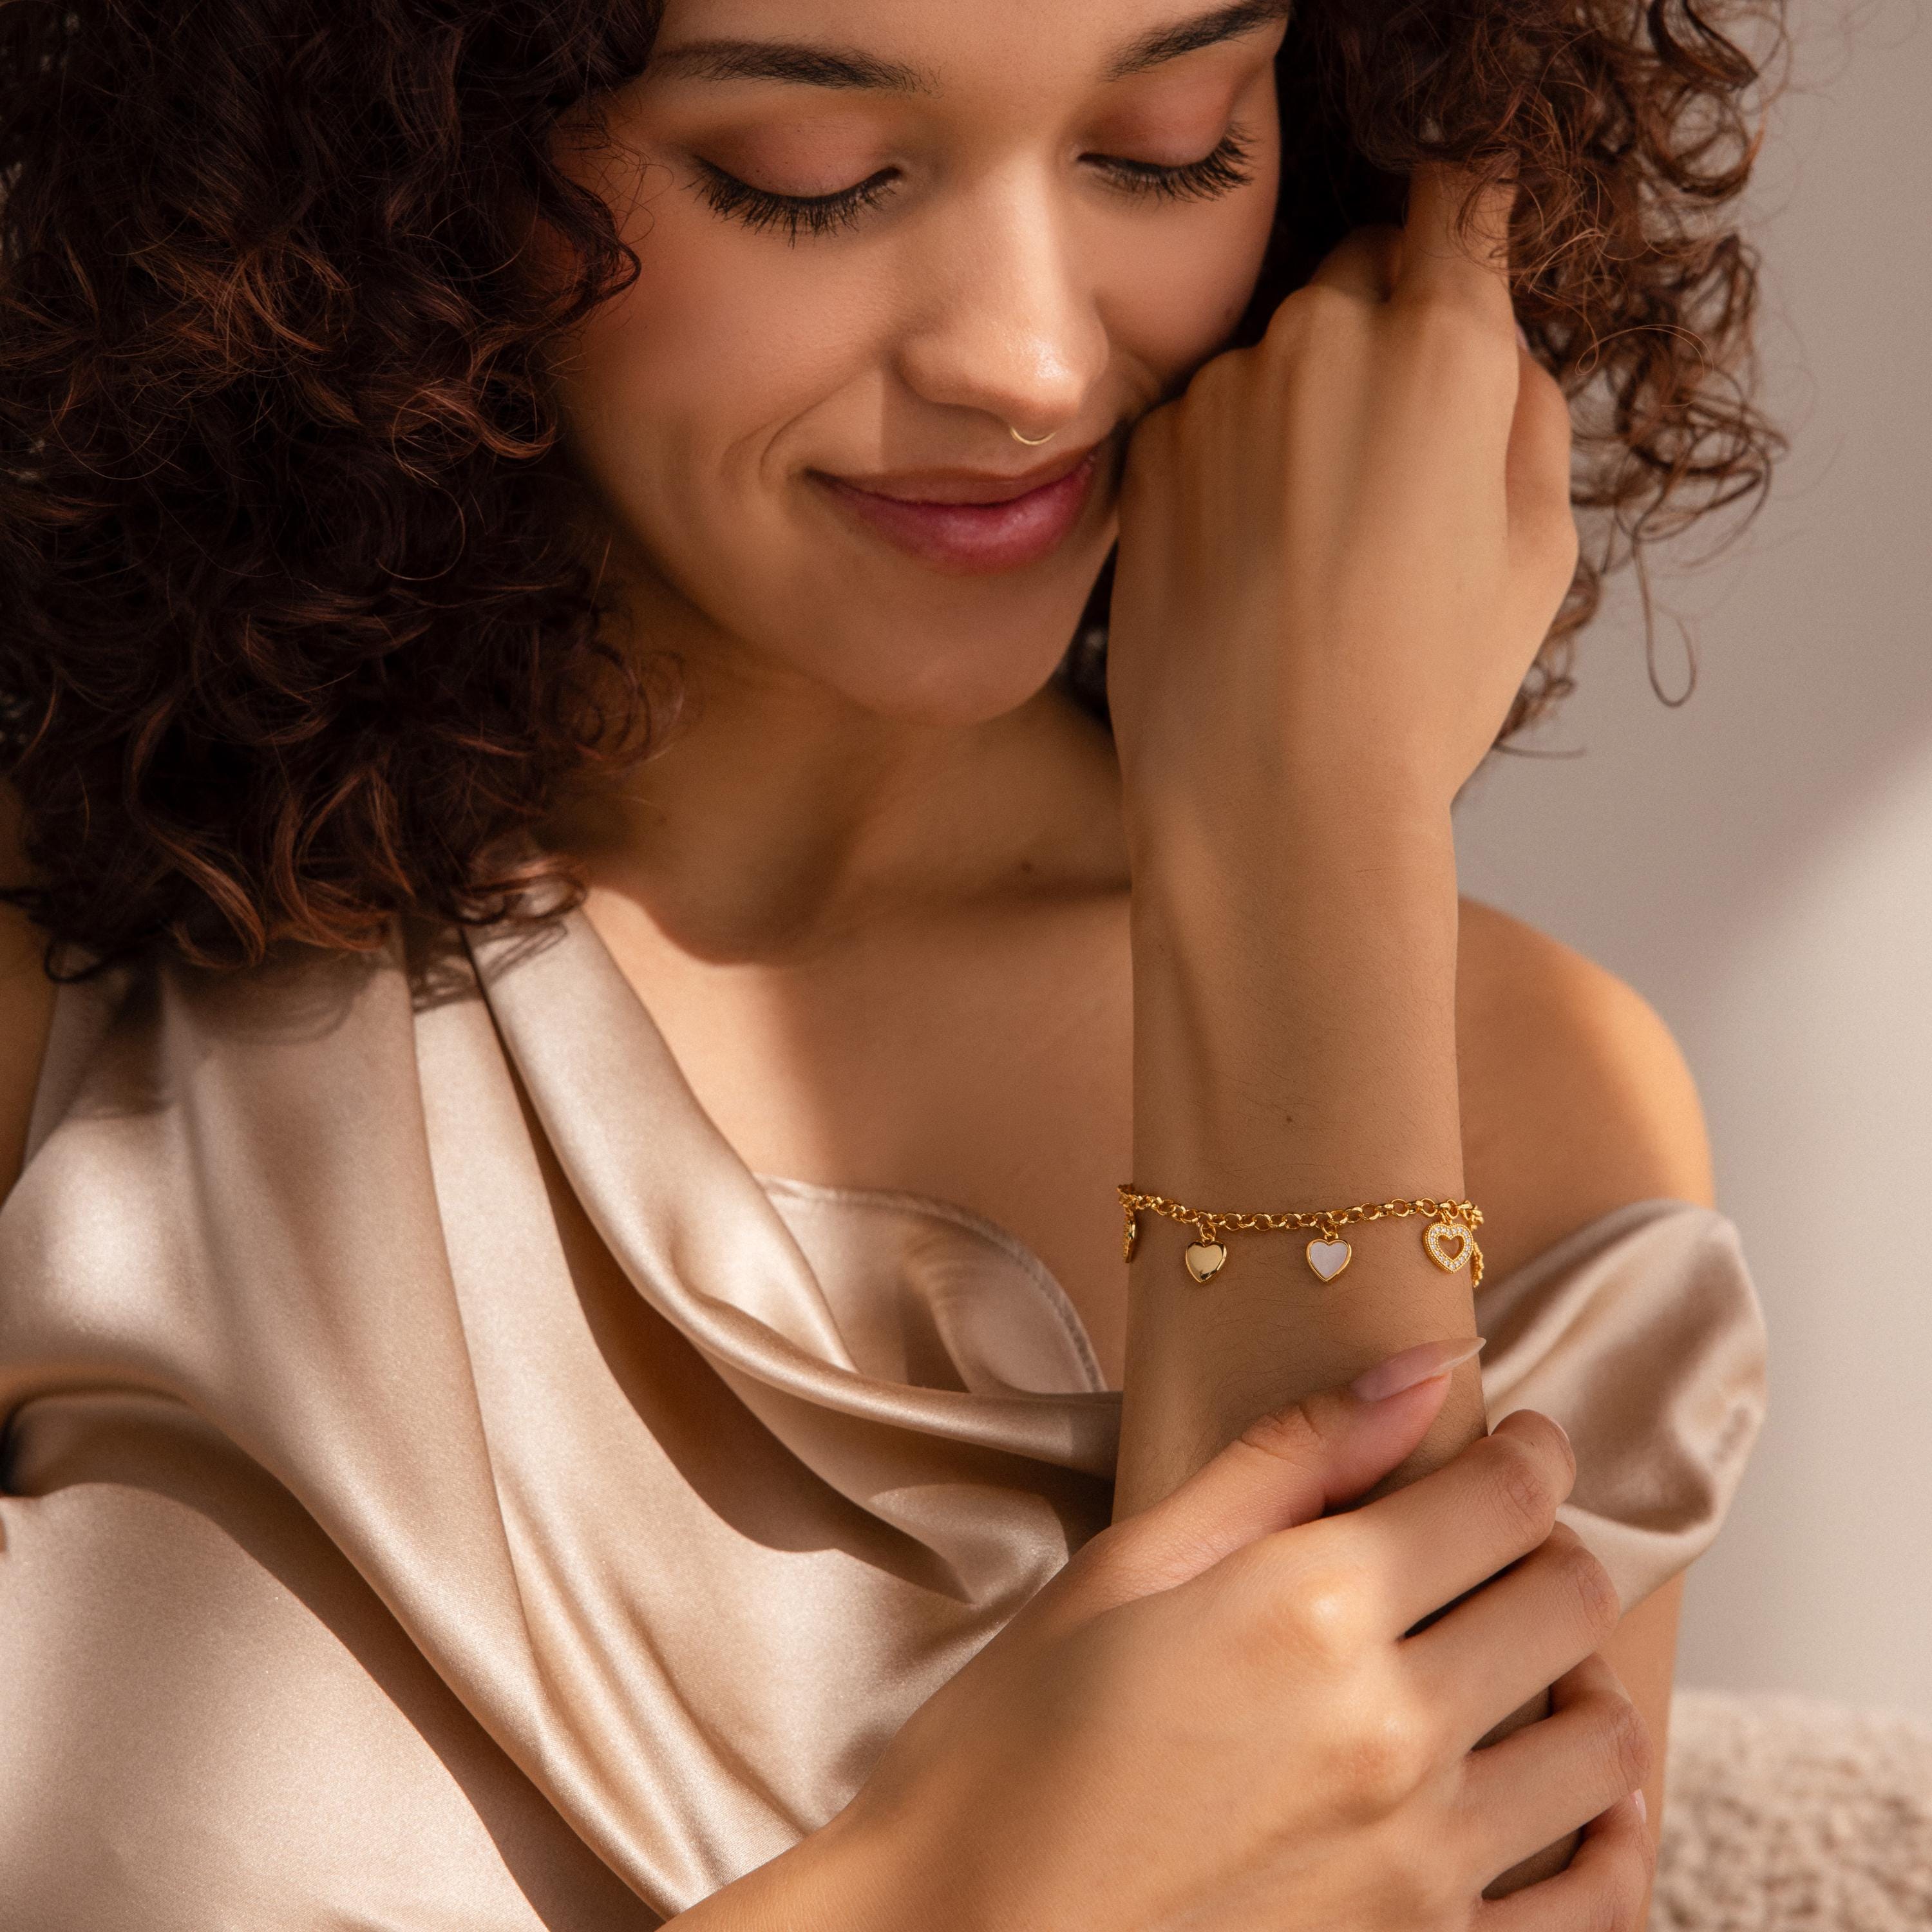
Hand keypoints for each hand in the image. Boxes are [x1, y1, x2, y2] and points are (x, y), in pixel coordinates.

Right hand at [807, 1362, 1653, 1931]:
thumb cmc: (1012, 1755)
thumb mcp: (1123, 1570)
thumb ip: (1283, 1461)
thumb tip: (1415, 1371)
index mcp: (1309, 1610)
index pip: (1501, 1500)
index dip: (1527, 1453)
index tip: (1518, 1443)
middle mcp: (1390, 1731)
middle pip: (1566, 1603)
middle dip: (1550, 1551)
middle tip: (1504, 1542)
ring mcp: (1421, 1867)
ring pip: (1601, 1744)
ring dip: (1583, 1681)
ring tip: (1531, 1662)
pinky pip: (1599, 1907)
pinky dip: (1614, 1842)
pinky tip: (1586, 1808)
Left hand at [1105, 164, 1577, 873]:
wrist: (1271, 795)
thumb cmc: (1422, 691)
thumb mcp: (1536, 553)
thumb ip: (1525, 411)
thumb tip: (1490, 342)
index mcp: (1441, 348)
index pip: (1456, 196)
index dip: (1460, 218)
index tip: (1457, 250)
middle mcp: (1320, 338)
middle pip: (1359, 276)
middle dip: (1383, 333)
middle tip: (1396, 466)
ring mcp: (1221, 392)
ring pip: (1278, 357)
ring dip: (1300, 408)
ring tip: (1315, 547)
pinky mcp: (1151, 452)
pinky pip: (1208, 420)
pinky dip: (1231, 462)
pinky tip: (1249, 565)